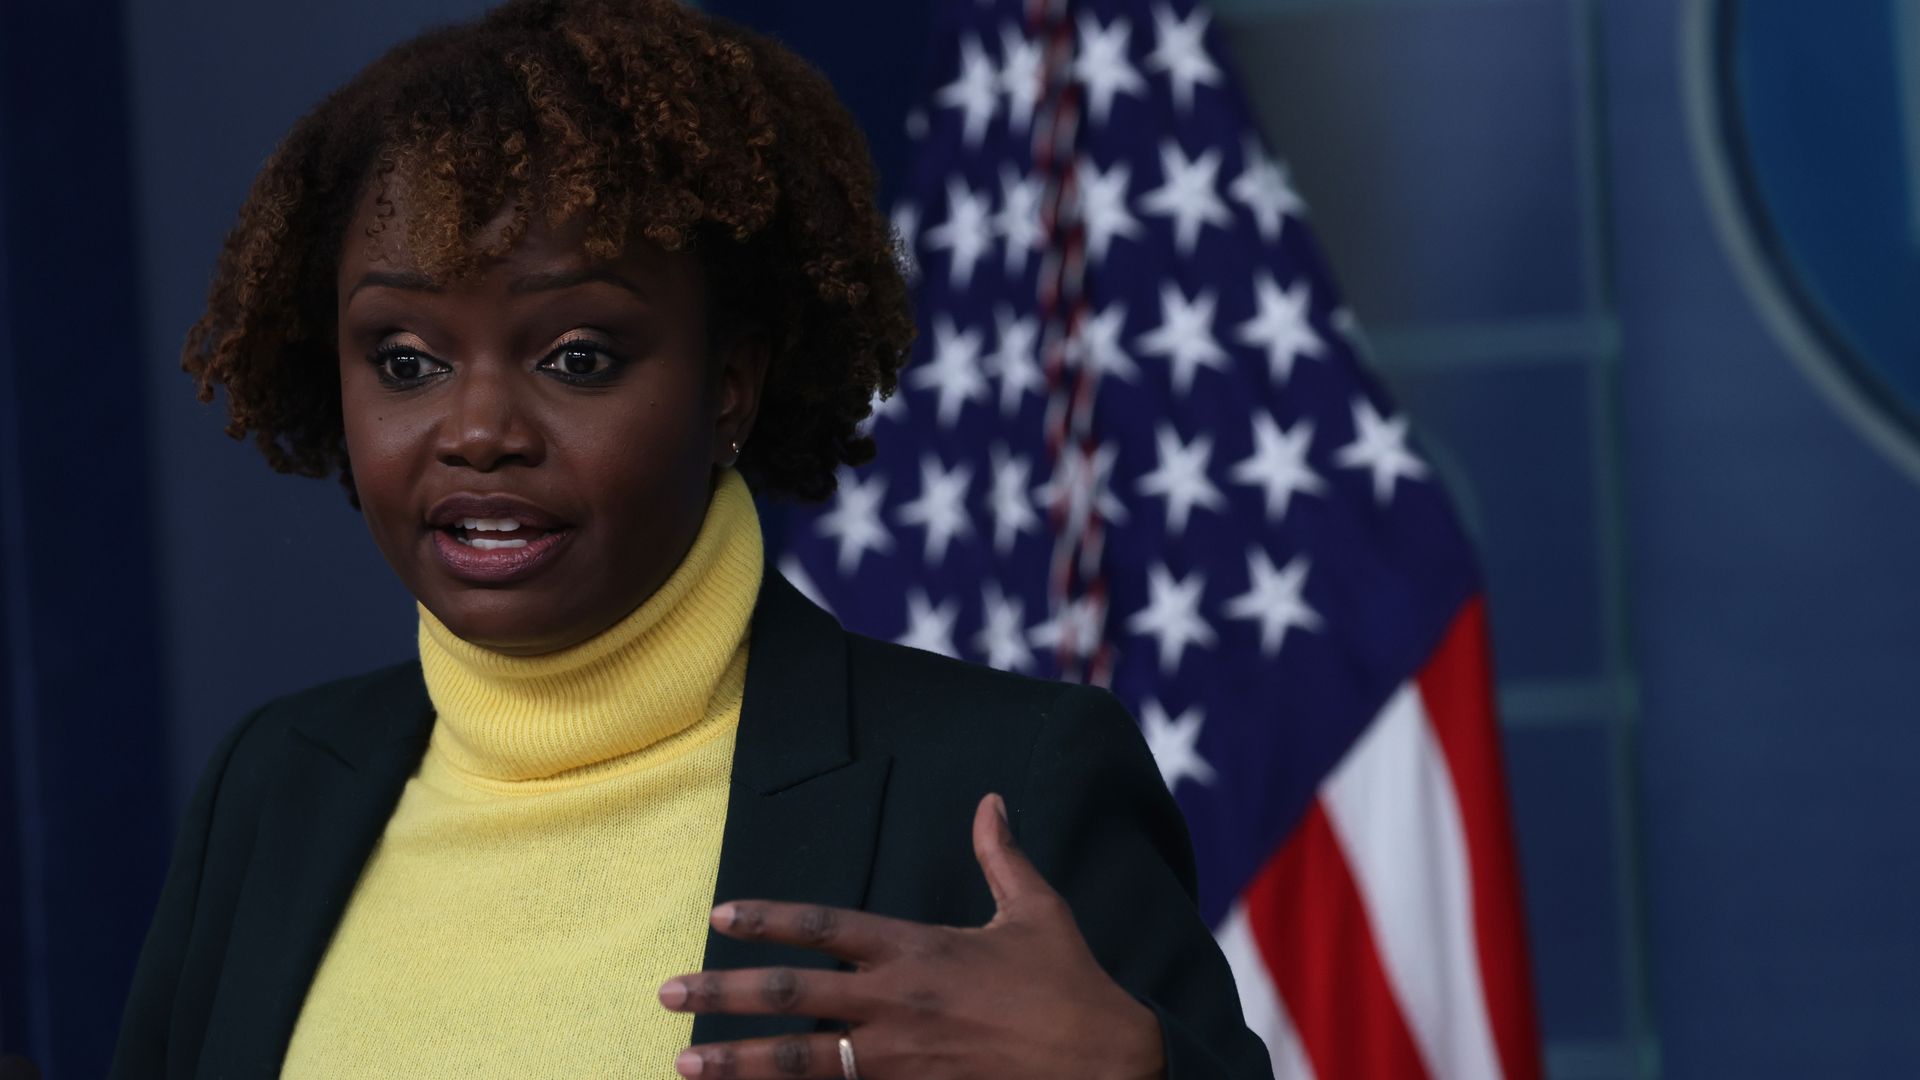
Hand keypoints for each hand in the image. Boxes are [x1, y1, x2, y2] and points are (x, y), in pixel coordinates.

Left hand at [658, 793, 1165, 1078]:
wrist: (1106, 1066)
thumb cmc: (1071, 986)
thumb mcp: (1037, 911)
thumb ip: (1001, 856)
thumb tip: (991, 802)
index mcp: (919, 950)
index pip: (827, 927)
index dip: (769, 920)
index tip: (720, 916)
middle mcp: (897, 1003)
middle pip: (792, 996)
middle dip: (723, 994)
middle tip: (666, 994)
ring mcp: (900, 1059)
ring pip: (800, 1061)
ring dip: (737, 1063)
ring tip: (685, 1064)